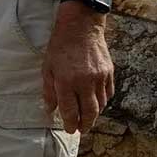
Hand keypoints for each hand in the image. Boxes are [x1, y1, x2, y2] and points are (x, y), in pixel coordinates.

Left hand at [42, 3, 114, 133]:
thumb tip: (50, 109)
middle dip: (86, 125)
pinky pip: (108, 93)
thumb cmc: (60, 47)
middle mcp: (85, 82)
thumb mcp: (48, 68)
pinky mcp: (109, 72)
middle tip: (82, 130)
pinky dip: (103, 101)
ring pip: (101, 105)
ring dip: (95, 114)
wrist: (81, 27)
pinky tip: (97, 103)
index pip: (70, 111)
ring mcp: (99, 77)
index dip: (71, 123)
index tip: (70, 130)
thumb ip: (49, 91)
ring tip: (89, 119)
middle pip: (89, 112)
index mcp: (66, 82)